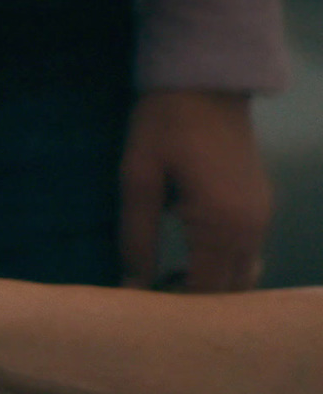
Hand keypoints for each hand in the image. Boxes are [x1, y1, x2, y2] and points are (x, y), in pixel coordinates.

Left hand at [120, 90, 271, 291]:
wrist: (206, 82)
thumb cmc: (164, 125)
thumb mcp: (138, 179)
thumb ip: (136, 236)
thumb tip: (131, 287)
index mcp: (221, 223)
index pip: (205, 291)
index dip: (175, 310)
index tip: (141, 312)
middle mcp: (252, 228)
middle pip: (231, 291)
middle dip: (194, 304)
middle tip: (151, 298)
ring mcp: (263, 217)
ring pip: (244, 276)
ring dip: (211, 286)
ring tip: (167, 279)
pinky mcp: (262, 207)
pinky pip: (248, 254)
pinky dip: (222, 267)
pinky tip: (188, 259)